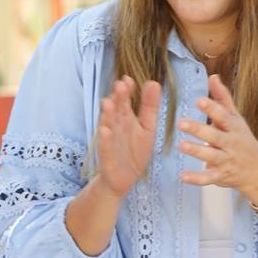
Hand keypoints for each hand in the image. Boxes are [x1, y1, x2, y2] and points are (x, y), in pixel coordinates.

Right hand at [96, 77, 160, 198]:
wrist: (124, 178)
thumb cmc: (135, 151)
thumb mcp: (147, 127)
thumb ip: (149, 106)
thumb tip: (153, 82)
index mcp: (126, 119)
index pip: (125, 101)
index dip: (127, 91)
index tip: (128, 79)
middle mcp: (115, 127)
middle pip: (116, 110)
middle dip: (117, 98)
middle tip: (120, 85)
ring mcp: (110, 141)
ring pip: (107, 125)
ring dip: (107, 115)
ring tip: (108, 103)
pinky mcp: (107, 156)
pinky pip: (104, 147)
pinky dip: (104, 140)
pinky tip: (105, 131)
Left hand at [179, 74, 257, 206]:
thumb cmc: (241, 139)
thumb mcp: (234, 118)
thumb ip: (222, 99)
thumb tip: (213, 77)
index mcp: (232, 127)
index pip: (223, 116)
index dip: (212, 108)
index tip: (199, 100)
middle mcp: (230, 143)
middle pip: (215, 135)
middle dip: (199, 129)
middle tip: (181, 123)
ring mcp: (226, 159)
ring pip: (211, 155)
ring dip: (196, 150)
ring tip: (181, 145)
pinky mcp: (221, 175)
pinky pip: (208, 178)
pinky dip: (196, 178)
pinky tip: (182, 176)